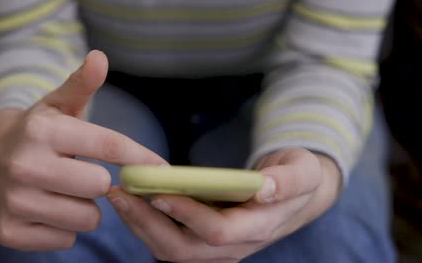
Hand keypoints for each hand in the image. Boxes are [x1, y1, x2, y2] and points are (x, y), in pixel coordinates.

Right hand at [0, 50, 167, 250]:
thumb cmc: (37, 130)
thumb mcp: (58, 103)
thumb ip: (83, 83)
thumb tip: (100, 58)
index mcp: (42, 129)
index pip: (108, 146)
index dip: (140, 157)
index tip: (160, 168)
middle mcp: (24, 164)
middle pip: (100, 185)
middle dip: (99, 181)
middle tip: (83, 173)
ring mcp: (14, 201)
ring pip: (87, 218)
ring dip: (84, 207)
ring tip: (64, 190)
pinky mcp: (11, 231)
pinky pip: (67, 239)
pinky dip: (65, 228)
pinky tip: (48, 208)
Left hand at [107, 148, 340, 261]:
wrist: (292, 194)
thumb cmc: (296, 177)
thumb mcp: (304, 171)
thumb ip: (289, 180)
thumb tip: (266, 188)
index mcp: (257, 227)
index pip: (217, 232)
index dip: (187, 215)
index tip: (158, 192)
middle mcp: (234, 246)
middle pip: (182, 249)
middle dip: (147, 223)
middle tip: (120, 194)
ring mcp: (216, 249)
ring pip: (170, 250)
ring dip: (140, 225)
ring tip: (118, 195)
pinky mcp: (203, 242)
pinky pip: (169, 242)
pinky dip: (146, 224)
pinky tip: (131, 201)